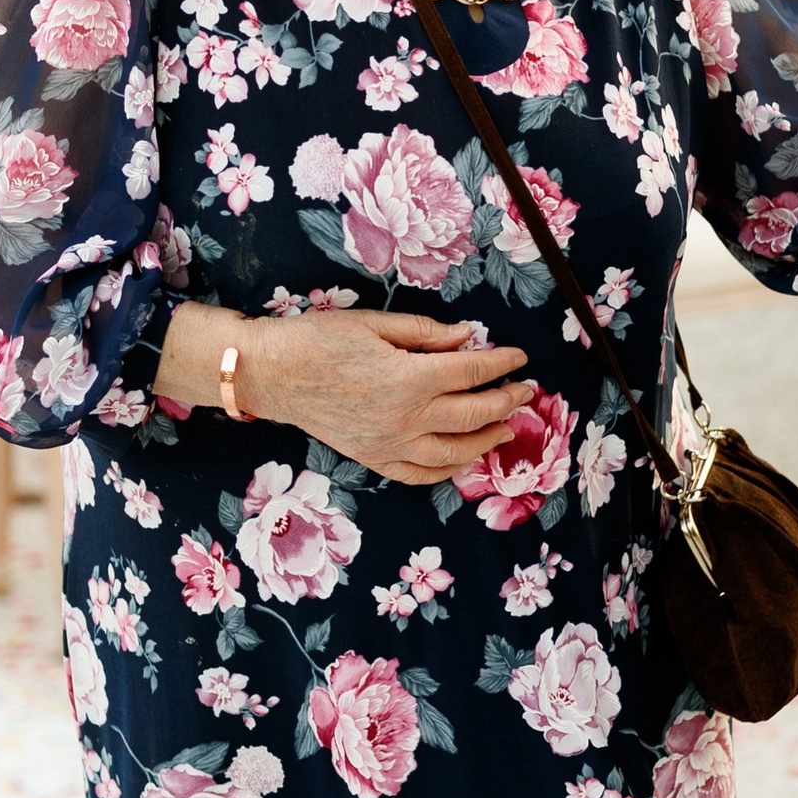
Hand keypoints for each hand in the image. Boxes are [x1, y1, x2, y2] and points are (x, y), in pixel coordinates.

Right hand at [158, 304, 535, 485]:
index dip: (501, 363)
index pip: (472, 371)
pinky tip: (463, 459)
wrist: (271, 373)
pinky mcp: (373, 458)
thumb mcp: (375, 323)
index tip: (520, 357)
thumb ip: (426, 334)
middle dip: (506, 402)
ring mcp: (389, 444)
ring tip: (506, 427)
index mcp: (408, 378)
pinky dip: (447, 469)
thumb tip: (468, 337)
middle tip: (526, 391)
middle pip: (473, 414)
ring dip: (486, 440)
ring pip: (454, 452)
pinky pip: (420, 474)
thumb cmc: (318, 339)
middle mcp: (404, 418)